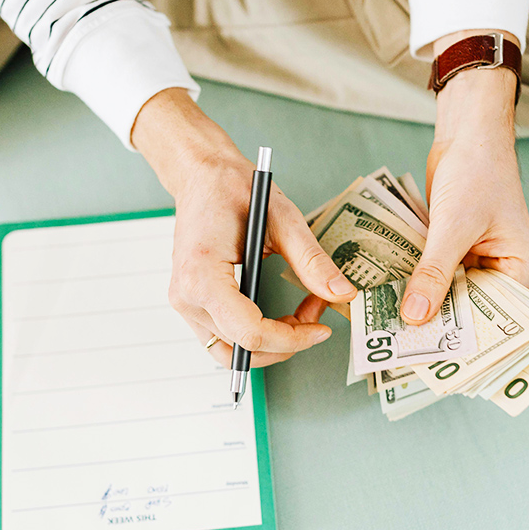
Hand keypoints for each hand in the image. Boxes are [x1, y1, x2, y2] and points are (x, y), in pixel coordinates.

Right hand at [132, 89, 356, 366]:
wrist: (200, 176)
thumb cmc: (232, 189)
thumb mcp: (282, 218)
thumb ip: (312, 260)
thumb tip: (342, 292)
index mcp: (203, 275)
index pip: (250, 333)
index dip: (292, 339)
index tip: (321, 328)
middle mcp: (186, 297)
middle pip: (243, 349)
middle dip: (287, 340)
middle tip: (316, 313)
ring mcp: (185, 304)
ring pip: (232, 353)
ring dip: (272, 344)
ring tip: (299, 316)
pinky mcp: (192, 304)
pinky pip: (224, 339)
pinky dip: (256, 337)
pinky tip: (278, 315)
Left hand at [400, 31, 528, 324]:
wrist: (468, 132)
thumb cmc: (478, 171)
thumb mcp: (454, 225)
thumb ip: (434, 271)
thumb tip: (414, 316)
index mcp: (520, 273)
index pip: (491, 320)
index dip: (458, 338)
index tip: (424, 357)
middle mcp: (501, 274)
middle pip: (465, 313)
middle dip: (432, 325)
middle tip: (394, 350)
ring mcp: (476, 265)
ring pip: (444, 297)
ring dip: (417, 307)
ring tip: (383, 331)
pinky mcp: (452, 254)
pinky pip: (431, 278)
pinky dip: (412, 285)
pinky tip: (384, 301)